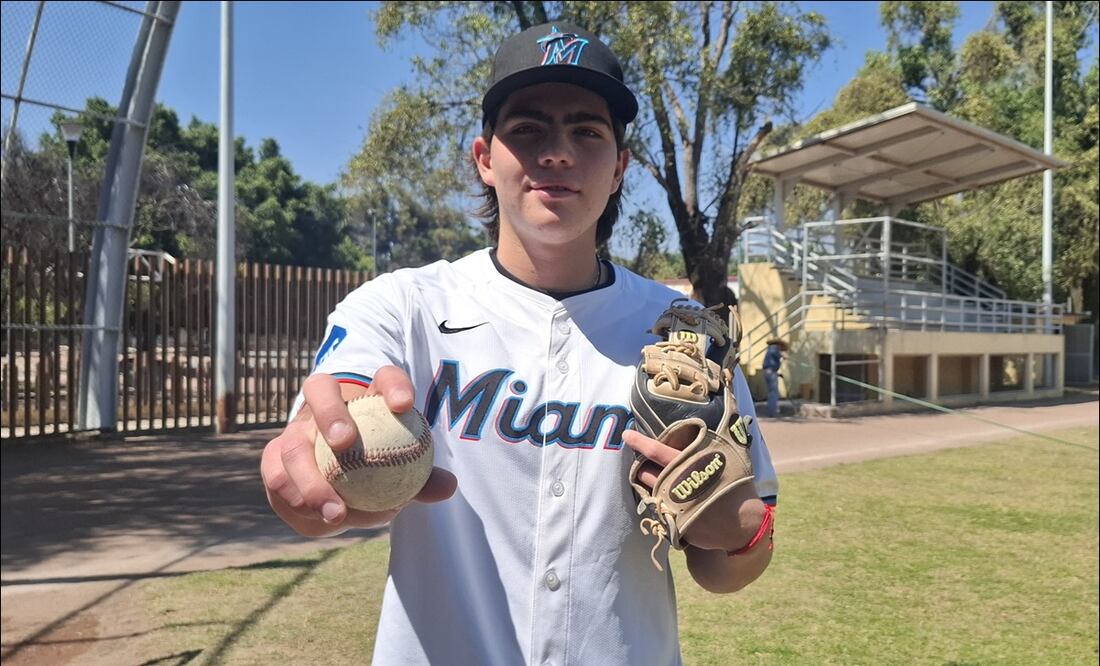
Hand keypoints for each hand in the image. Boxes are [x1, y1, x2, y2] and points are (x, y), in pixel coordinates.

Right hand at [260, 366, 456, 536]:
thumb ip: (423, 477)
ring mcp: (293, 430)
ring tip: (336, 510)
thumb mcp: (402, 469)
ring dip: (311, 479)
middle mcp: (323, 403)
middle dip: (329, 412)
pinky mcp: (273, 461)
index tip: (405, 405)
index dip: (393, 384)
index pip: (382, 376)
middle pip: (319, 390)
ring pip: (291, 446)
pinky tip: (323, 521)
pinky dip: (300, 503)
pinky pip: (278, 480)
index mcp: (364, 394)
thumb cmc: (378, 466)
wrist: (336, 480)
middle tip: (345, 444)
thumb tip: (448, 487)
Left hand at [622, 428, 764, 551]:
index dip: (640, 442)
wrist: (744, 527)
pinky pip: (657, 509)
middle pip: (646, 472)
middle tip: (637, 457)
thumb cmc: (737, 487)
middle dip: (640, 464)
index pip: (657, 451)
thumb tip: (731, 395)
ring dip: (646, 481)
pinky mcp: (674, 524)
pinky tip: (662, 496)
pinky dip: (657, 500)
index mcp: (691, 465)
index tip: (626, 435)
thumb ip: (723, 432)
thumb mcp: (732, 457)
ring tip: (648, 474)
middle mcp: (679, 485)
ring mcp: (675, 506)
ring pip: (649, 489)